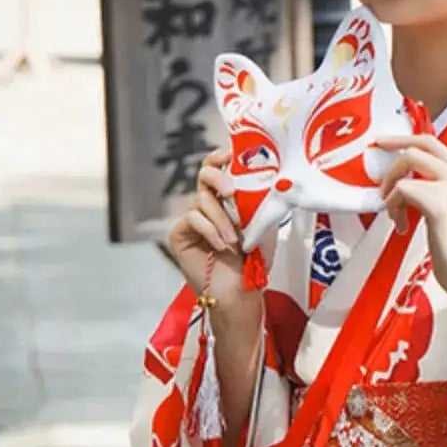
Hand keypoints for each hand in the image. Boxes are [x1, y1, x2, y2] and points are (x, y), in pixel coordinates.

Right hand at [168, 148, 255, 317]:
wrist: (242, 292)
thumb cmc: (255, 261)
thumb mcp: (263, 225)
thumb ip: (259, 201)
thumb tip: (267, 176)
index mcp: (226, 199)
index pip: (218, 168)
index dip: (220, 157)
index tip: (230, 154)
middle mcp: (207, 205)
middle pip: (204, 175)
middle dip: (217, 178)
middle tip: (231, 191)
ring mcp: (192, 219)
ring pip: (201, 200)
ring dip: (220, 219)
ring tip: (234, 240)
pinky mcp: (180, 234)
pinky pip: (192, 219)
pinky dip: (209, 230)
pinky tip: (220, 245)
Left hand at [375, 132, 446, 350]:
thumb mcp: (446, 203)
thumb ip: (431, 183)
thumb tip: (399, 171)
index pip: (431, 142)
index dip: (403, 139)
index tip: (382, 143)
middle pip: (418, 148)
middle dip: (392, 157)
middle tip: (378, 173)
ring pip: (407, 165)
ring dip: (391, 190)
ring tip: (395, 214)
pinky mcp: (440, 204)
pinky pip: (401, 191)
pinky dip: (394, 208)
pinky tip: (403, 227)